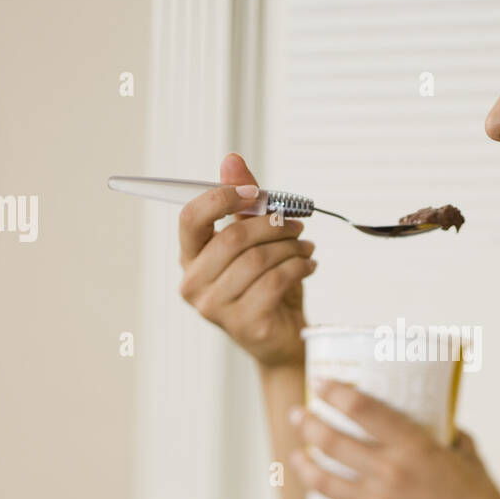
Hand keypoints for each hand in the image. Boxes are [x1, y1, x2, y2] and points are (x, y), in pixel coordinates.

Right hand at [178, 153, 316, 367]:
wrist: (282, 338)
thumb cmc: (265, 285)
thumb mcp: (255, 240)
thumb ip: (242, 203)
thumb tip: (232, 160)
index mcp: (190, 258)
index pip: (191, 218)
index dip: (221, 198)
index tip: (255, 193)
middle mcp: (193, 284)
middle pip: (232, 238)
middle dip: (272, 225)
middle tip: (296, 224)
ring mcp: (214, 308)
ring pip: (258, 260)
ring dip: (290, 247)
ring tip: (306, 247)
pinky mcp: (244, 324)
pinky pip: (275, 281)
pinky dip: (299, 267)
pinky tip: (309, 265)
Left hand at [289, 380, 499, 498]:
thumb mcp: (469, 457)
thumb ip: (448, 436)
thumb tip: (436, 419)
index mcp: (416, 448)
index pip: (364, 410)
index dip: (336, 392)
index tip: (322, 382)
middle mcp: (392, 474)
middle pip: (333, 442)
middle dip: (309, 423)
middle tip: (298, 414)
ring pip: (325, 481)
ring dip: (305, 464)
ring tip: (297, 456)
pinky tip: (321, 495)